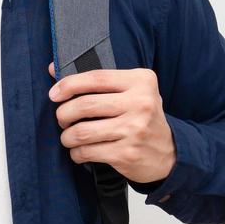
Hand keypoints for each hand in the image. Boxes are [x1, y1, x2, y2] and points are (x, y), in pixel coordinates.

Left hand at [47, 62, 174, 185]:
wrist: (171, 154)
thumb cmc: (142, 118)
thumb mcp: (130, 92)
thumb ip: (98, 81)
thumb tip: (54, 69)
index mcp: (141, 81)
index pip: (96, 77)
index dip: (68, 84)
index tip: (54, 94)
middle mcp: (140, 103)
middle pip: (85, 104)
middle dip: (63, 114)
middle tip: (62, 119)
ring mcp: (134, 129)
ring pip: (82, 131)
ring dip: (67, 136)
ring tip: (69, 137)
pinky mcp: (127, 153)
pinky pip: (88, 152)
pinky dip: (76, 153)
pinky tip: (79, 151)